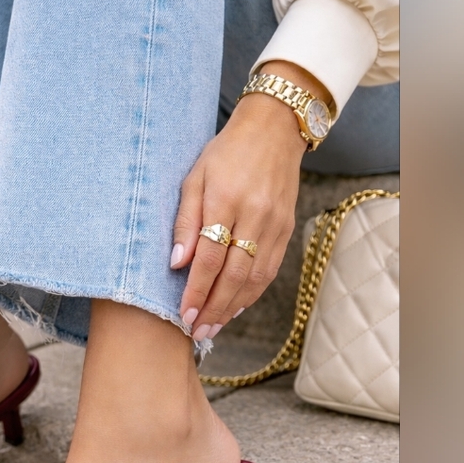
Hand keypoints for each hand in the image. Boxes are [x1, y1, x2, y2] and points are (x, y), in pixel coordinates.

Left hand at [170, 61, 327, 340]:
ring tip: (213, 328)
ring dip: (232, 307)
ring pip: (255, 277)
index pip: (210, 256)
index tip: (184, 314)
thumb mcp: (193, 177)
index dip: (197, 290)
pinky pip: (269, 270)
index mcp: (225, 199)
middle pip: (234, 273)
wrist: (274, 130)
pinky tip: (235, 308)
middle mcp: (254, 214)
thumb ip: (184, 220)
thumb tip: (176, 263)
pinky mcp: (287, 229)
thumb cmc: (225, 153)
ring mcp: (275, 224)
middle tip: (197, 332)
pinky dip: (252, 294)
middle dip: (214, 307)